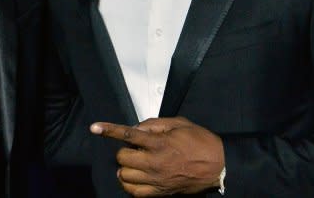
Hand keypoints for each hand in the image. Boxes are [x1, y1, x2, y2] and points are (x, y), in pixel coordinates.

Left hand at [90, 117, 223, 196]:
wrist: (218, 166)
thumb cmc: (201, 142)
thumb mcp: (179, 123)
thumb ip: (154, 124)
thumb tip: (136, 128)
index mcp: (159, 143)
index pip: (128, 135)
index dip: (109, 130)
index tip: (95, 128)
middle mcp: (155, 162)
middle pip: (122, 157)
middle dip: (124, 150)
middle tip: (134, 148)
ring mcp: (156, 179)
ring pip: (124, 176)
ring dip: (125, 167)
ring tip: (133, 163)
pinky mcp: (160, 192)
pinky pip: (134, 192)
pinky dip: (129, 184)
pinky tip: (133, 177)